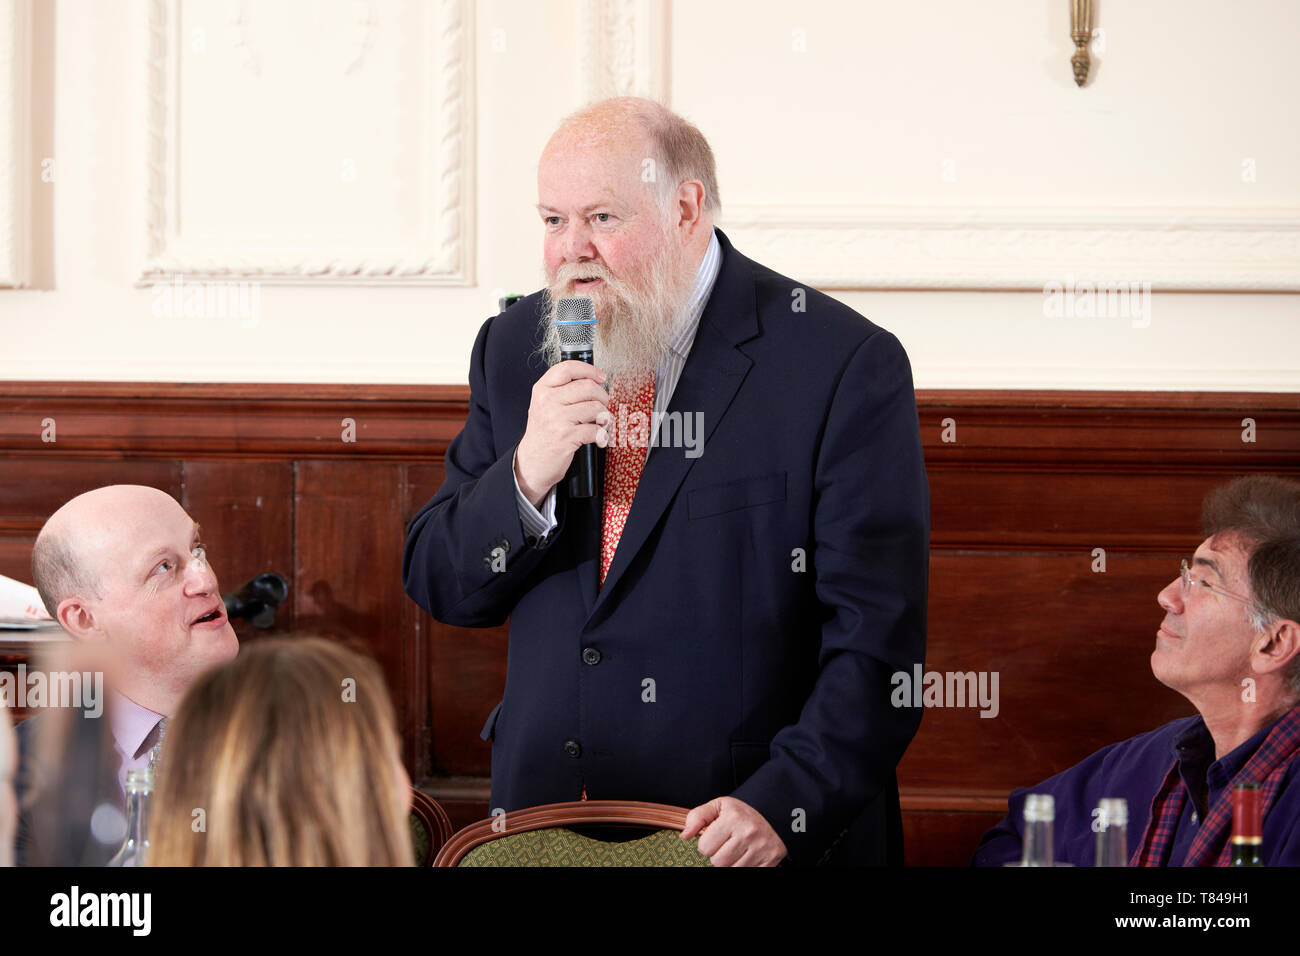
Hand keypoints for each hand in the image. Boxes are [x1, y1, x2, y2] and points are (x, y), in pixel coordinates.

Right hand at [514, 361, 609, 506]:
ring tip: (600, 422)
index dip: (590, 370)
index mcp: (542, 389)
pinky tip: (598, 437)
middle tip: (603, 405)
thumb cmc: (543, 432)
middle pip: (587, 386)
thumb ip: (562, 389)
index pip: (568, 368)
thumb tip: (594, 380)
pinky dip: (602, 435)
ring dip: (604, 416)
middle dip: (603, 396)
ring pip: (595, 407)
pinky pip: (595, 429)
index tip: (600, 377)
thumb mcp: (544, 404)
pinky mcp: (566, 437)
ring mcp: (556, 419)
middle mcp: (547, 401)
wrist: (532, 462)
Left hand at [681, 796, 787, 866]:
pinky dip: (743, 867)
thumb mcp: (719, 806)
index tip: (716, 837)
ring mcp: (761, 849)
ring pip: (731, 871)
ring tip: (737, 850)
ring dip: (731, 863)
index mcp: (734, 818)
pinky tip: (747, 856)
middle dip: (718, 855)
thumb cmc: (741, 813)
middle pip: (717, 862)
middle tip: (727, 844)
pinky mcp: (770, 861)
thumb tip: (685, 836)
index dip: (707, 843)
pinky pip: (747, 873)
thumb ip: (697, 817)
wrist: (774, 815)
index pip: (705, 847)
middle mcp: (748, 833)